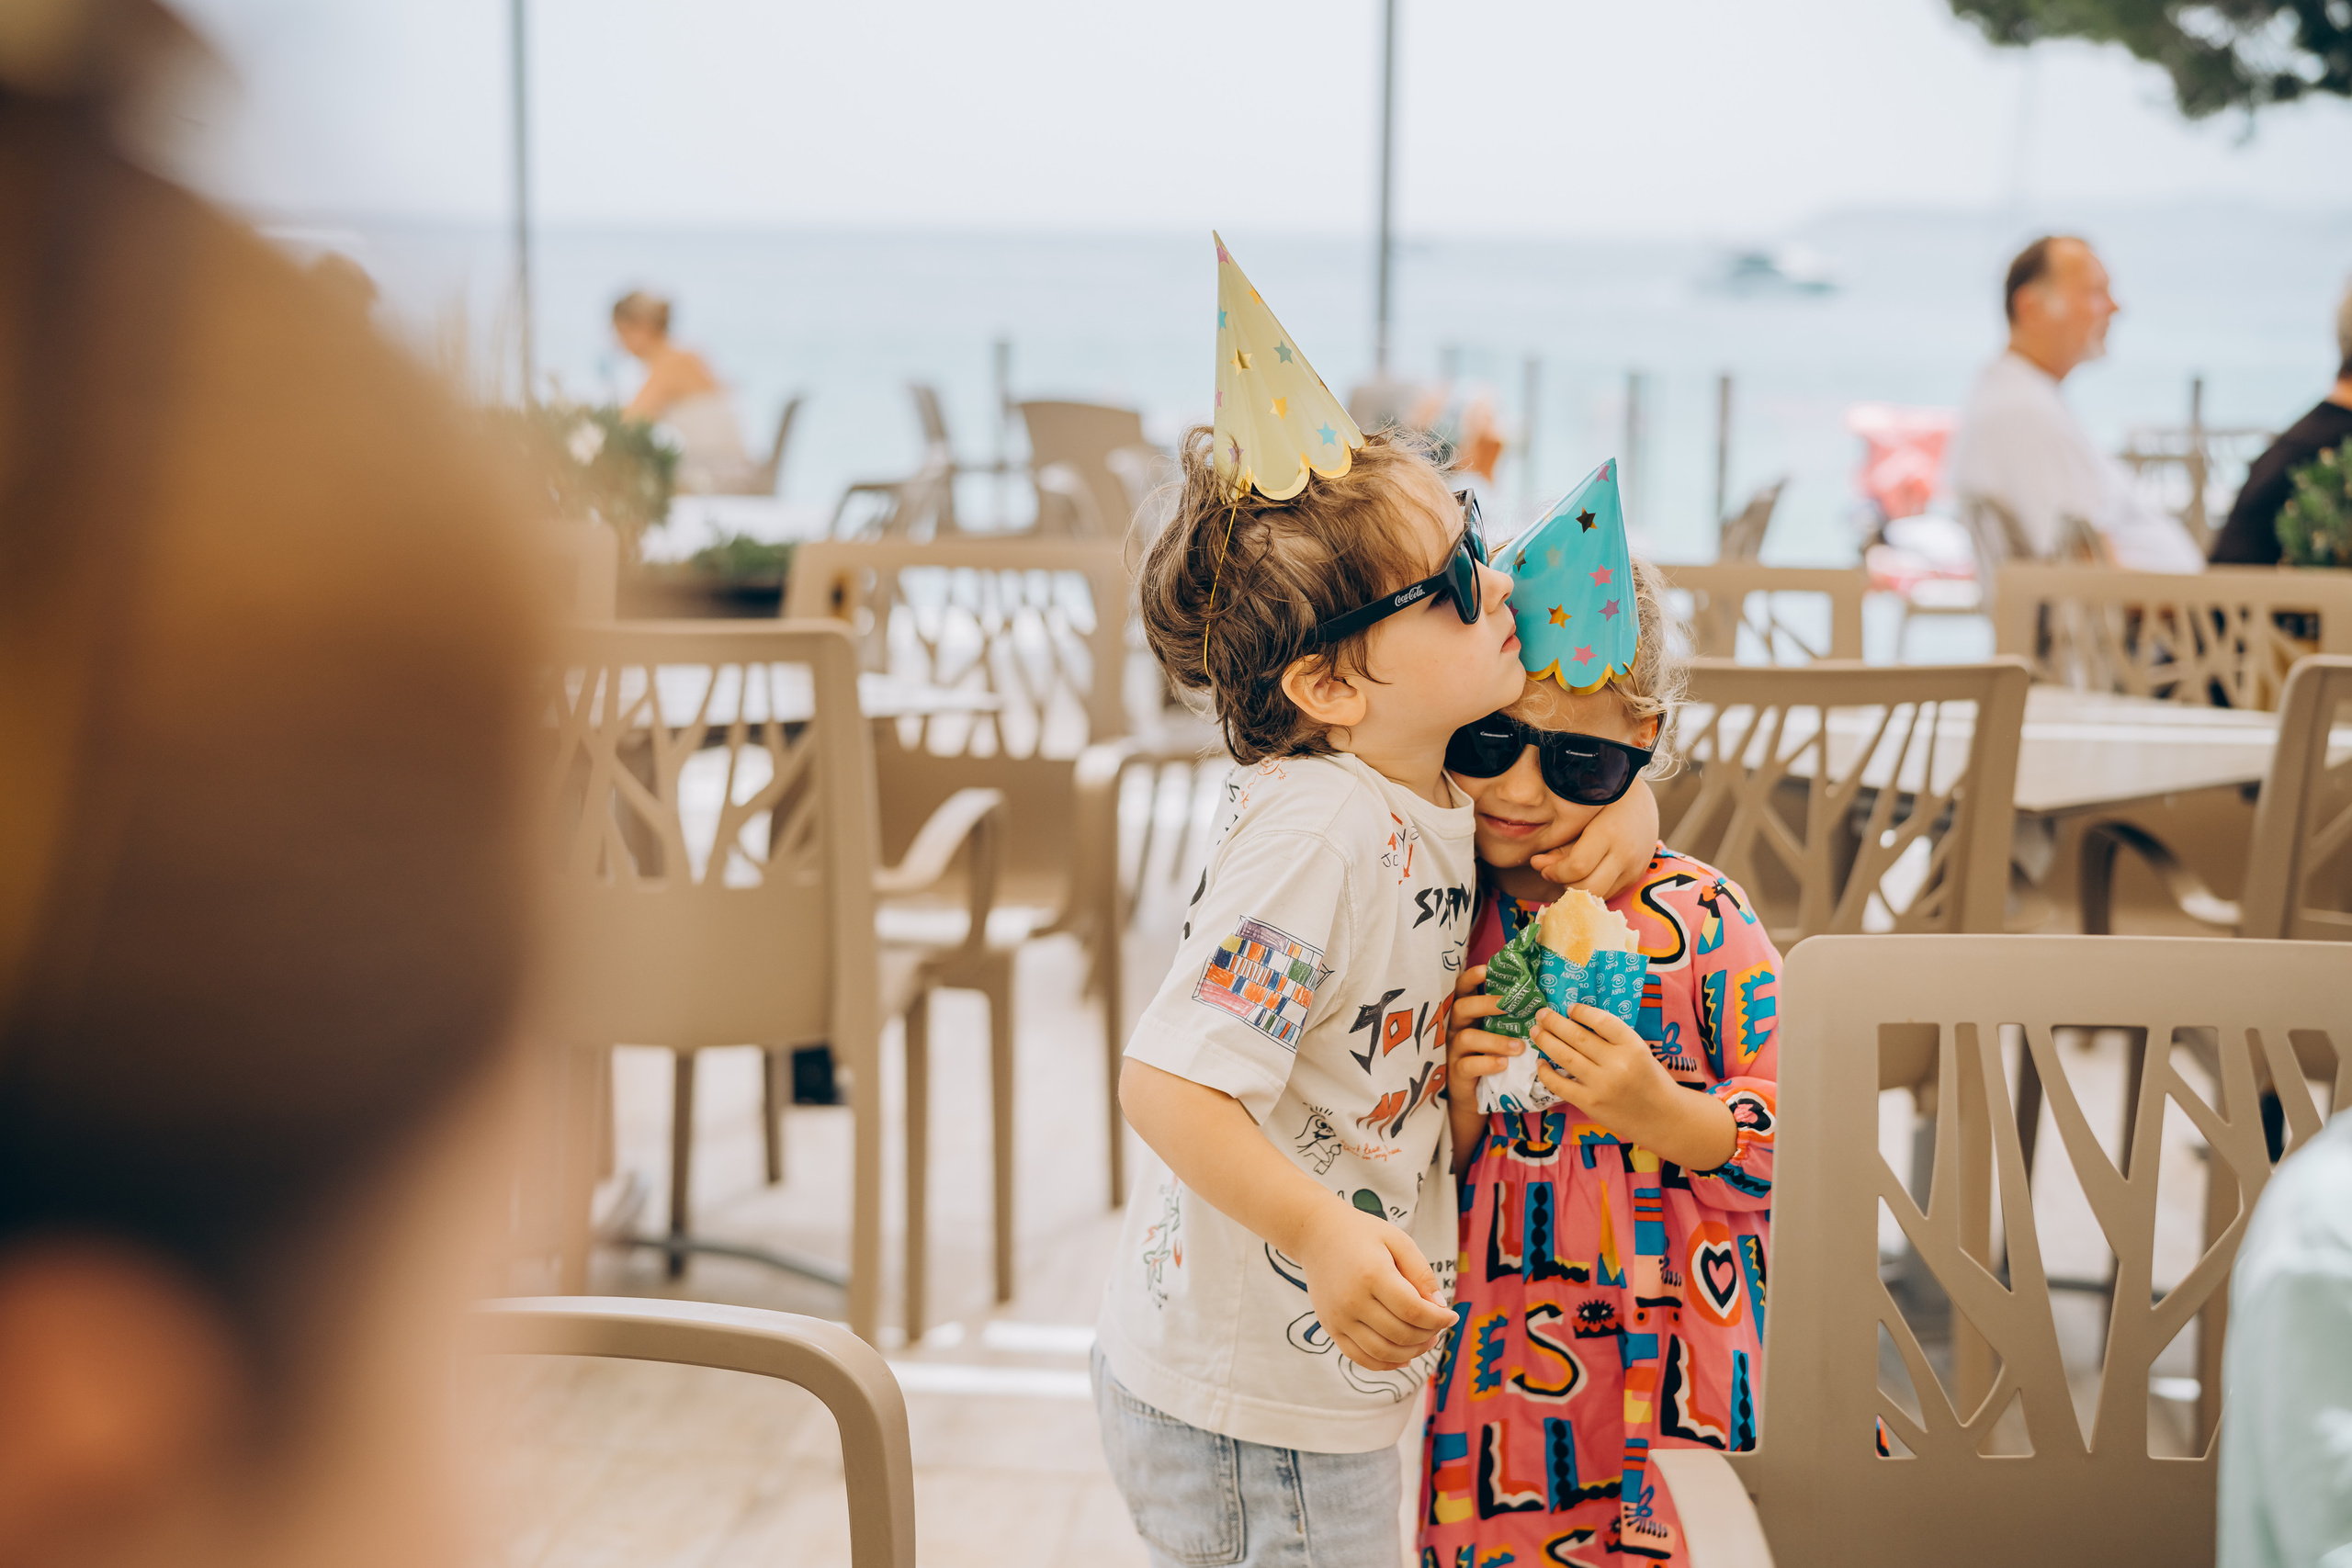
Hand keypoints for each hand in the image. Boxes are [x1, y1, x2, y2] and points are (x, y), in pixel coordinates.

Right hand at [1291, 1203, 1455, 1371]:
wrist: (1316, 1235)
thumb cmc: (1362, 1235)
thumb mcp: (1398, 1241)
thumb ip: (1421, 1273)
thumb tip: (1440, 1307)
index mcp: (1372, 1275)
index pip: (1414, 1311)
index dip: (1439, 1319)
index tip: (1451, 1315)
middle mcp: (1352, 1301)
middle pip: (1401, 1334)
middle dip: (1428, 1335)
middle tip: (1439, 1326)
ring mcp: (1339, 1318)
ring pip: (1383, 1352)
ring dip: (1411, 1353)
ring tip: (1425, 1341)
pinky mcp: (1330, 1328)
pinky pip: (1360, 1358)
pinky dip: (1385, 1364)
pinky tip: (1403, 1357)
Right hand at [1444, 964, 1519, 1169]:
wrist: (1474, 1098)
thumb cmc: (1489, 1058)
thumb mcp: (1495, 1035)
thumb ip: (1507, 1019)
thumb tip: (1540, 1001)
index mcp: (1466, 1015)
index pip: (1462, 990)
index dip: (1472, 978)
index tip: (1488, 969)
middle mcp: (1455, 1029)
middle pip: (1462, 1008)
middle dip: (1487, 1003)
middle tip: (1512, 1005)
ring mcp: (1453, 1052)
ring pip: (1467, 1038)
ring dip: (1495, 1040)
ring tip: (1519, 1046)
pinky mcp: (1456, 1074)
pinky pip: (1468, 1065)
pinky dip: (1487, 1063)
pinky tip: (1504, 1065)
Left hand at [1528, 1002, 1735, 1171]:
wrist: (1662, 1117)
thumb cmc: (1650, 1080)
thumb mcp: (1640, 1052)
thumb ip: (1614, 1039)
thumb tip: (1578, 1021)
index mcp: (1633, 1046)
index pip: (1602, 1021)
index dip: (1582, 1011)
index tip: (1570, 1008)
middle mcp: (1617, 1064)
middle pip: (1578, 1036)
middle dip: (1554, 1022)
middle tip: (1541, 1013)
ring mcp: (1602, 1085)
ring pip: (1565, 1056)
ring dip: (1546, 1041)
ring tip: (1536, 1031)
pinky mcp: (1590, 1103)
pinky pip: (1560, 1084)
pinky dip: (1546, 1072)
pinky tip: (1540, 1062)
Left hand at [1532, 777, 1658, 896]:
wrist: (1641, 799)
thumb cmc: (1603, 803)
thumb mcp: (1580, 818)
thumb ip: (1559, 844)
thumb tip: (1536, 865)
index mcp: (1609, 833)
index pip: (1578, 867)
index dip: (1556, 873)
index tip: (1545, 868)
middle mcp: (1625, 854)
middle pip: (1590, 888)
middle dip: (1567, 885)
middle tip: (1556, 874)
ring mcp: (1634, 868)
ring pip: (1600, 896)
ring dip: (1580, 890)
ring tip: (1569, 874)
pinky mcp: (1637, 877)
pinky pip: (1610, 894)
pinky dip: (1594, 889)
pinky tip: (1586, 874)